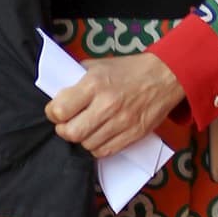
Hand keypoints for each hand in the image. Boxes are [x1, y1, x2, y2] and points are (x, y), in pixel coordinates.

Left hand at [45, 52, 181, 158]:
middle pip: (71, 133)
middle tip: (67, 123)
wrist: (164, 76)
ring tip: (86, 127)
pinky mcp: (132, 135)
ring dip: (82, 138)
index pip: (60, 110)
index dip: (53, 113)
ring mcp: (121, 122)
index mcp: (94, 84)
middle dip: (64, 130)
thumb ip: (76, 80)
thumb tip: (58, 96)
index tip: (56, 111)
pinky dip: (97, 146)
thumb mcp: (98, 65)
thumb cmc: (129, 70)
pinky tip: (99, 135)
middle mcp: (107, 105)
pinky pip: (105, 151)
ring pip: (87, 145)